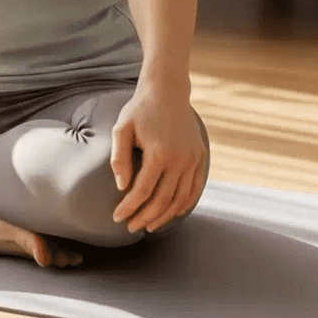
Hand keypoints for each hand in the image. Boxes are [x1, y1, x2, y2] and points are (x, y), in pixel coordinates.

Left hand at [108, 83, 205, 233]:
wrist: (167, 90)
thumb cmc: (140, 109)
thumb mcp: (122, 128)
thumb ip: (120, 158)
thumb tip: (122, 187)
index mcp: (159, 153)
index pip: (142, 191)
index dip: (129, 208)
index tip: (117, 217)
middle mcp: (179, 160)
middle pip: (162, 200)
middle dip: (144, 217)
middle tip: (130, 227)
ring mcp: (193, 159)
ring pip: (180, 199)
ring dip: (164, 216)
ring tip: (148, 225)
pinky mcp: (200, 157)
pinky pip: (195, 189)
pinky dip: (184, 204)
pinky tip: (171, 212)